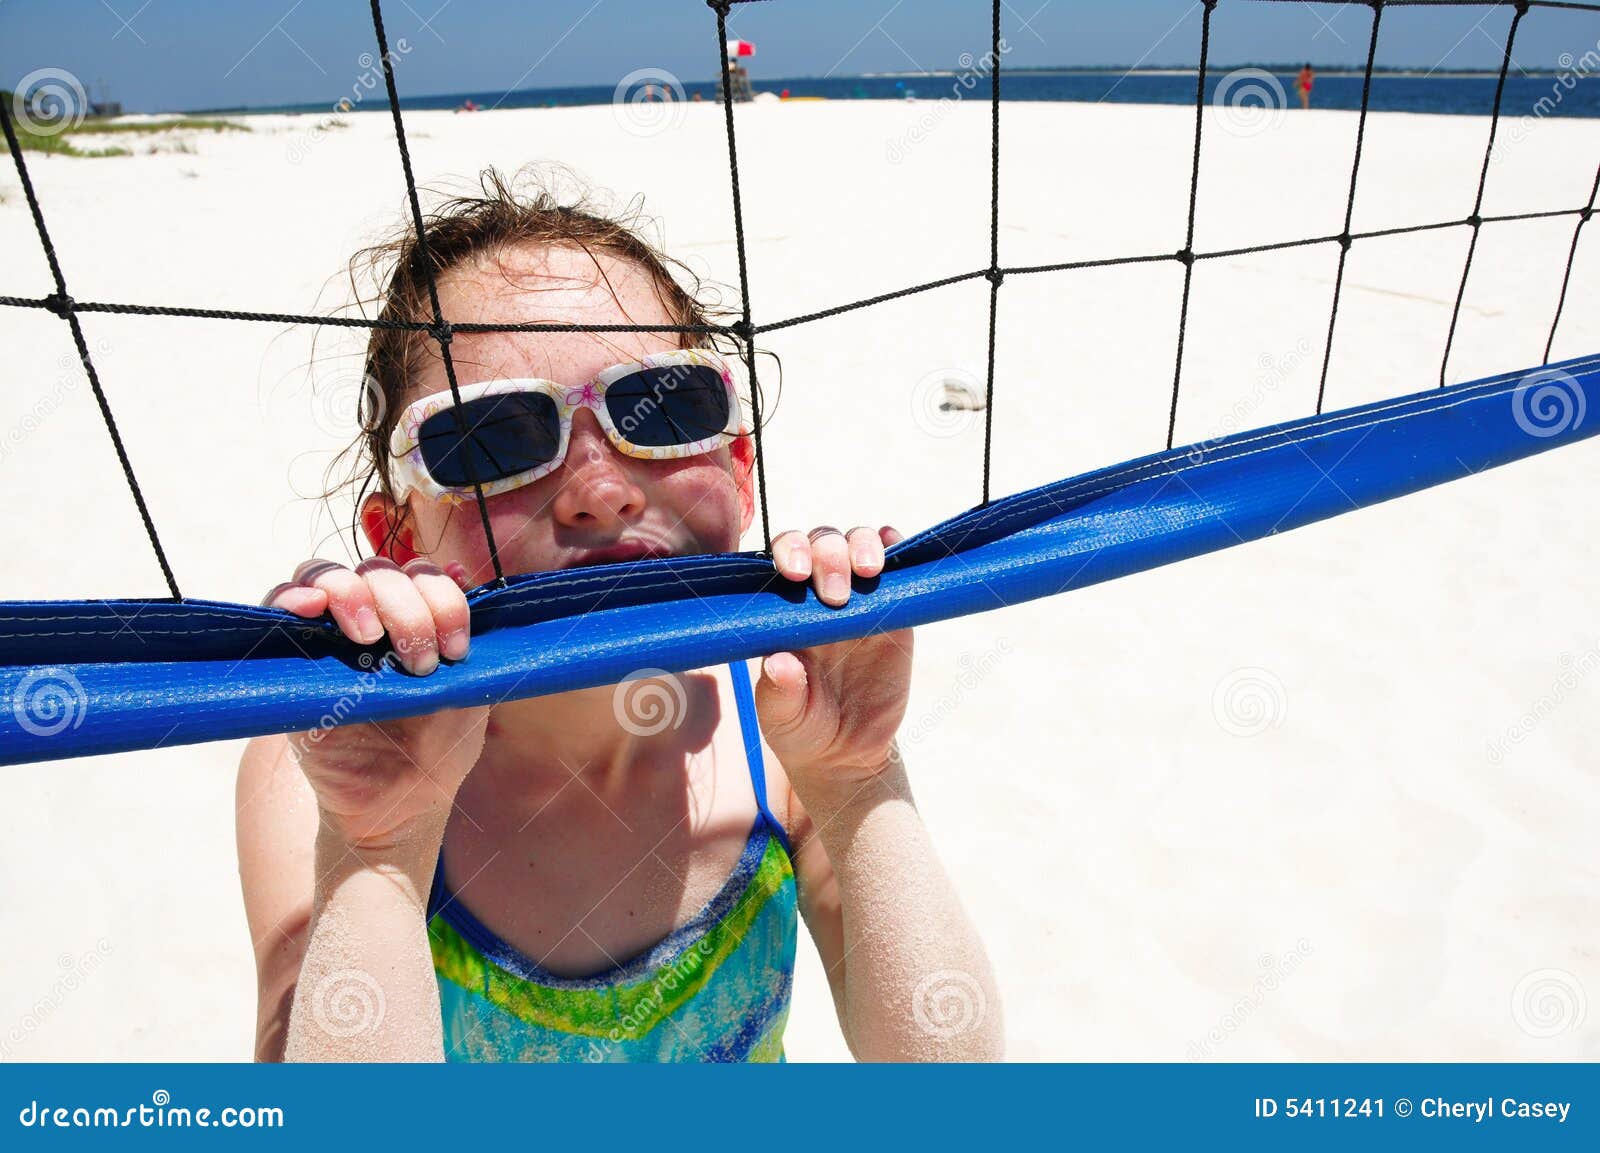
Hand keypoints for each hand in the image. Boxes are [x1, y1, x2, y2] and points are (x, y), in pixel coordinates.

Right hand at [262, 557, 487, 846]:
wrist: (399, 804)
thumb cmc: (437, 746)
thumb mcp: (467, 690)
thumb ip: (467, 636)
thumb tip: (461, 571)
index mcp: (416, 616)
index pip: (423, 575)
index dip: (443, 601)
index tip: (455, 651)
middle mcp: (371, 615)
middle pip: (378, 571)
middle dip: (406, 608)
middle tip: (417, 661)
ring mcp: (326, 632)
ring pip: (326, 574)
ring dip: (350, 594)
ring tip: (368, 636)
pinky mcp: (288, 658)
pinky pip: (277, 605)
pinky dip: (291, 597)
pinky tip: (309, 608)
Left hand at [757, 526, 912, 793]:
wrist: (847, 752)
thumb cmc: (802, 727)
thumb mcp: (782, 718)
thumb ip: (778, 693)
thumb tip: (778, 663)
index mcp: (783, 609)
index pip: (779, 561)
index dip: (787, 554)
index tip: (794, 575)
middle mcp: (817, 593)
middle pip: (820, 543)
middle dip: (827, 556)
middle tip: (835, 595)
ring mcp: (858, 597)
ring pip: (856, 543)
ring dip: (861, 546)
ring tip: (867, 572)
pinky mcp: (894, 610)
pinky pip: (896, 566)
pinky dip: (895, 545)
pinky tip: (893, 547)